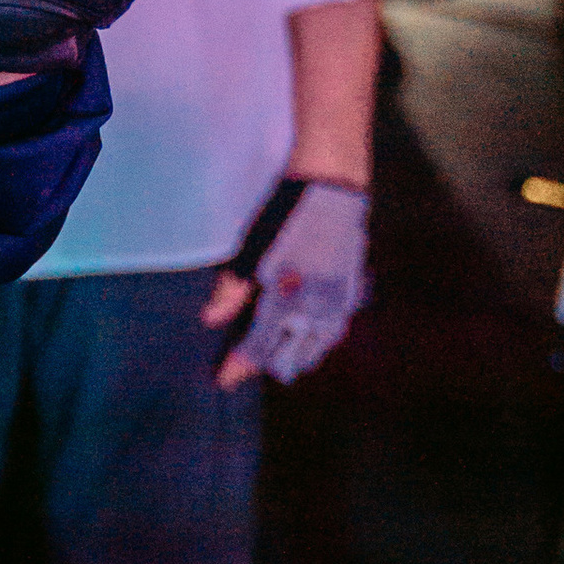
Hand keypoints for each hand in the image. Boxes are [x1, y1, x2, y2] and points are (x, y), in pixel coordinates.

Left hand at [202, 178, 368, 386]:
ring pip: (319, 347)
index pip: (260, 349)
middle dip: (270, 364)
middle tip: (245, 365)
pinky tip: (310, 333)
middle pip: (293, 357)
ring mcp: (341, 302)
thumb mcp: (253, 249)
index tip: (223, 379)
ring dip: (298, 354)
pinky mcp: (353, 289)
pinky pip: (336, 328)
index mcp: (290, 303)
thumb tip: (210, 319)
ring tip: (277, 358)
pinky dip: (319, 338)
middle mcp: (320, 311)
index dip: (240, 367)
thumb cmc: (287, 213)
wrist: (334, 184)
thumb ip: (232, 289)